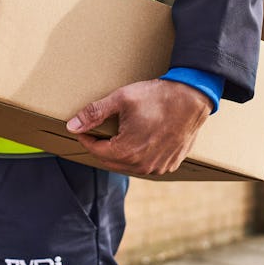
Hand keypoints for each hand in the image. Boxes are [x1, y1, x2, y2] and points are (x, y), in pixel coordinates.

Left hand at [67, 79, 210, 175]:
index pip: (95, 150)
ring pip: (127, 164)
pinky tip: (140, 139)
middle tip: (99, 130)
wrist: (192, 98)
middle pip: (109, 160)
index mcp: (127, 152)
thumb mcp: (121, 99)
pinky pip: (146, 164)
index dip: (86, 138)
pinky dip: (138, 155)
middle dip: (102, 146)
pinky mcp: (169, 165)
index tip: (82, 128)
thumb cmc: (157, 97)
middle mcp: (142, 166)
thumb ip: (94, 114)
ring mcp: (157, 168)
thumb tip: (71, 126)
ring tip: (119, 133)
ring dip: (120, 152)